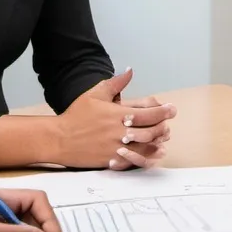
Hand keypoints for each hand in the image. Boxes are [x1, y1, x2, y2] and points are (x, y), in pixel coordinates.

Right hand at [55, 68, 175, 170]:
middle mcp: (120, 132)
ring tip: (164, 137)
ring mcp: (116, 148)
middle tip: (169, 122)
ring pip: (145, 147)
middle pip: (151, 131)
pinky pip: (135, 160)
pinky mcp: (112, 160)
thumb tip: (129, 70)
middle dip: (164, 126)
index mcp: (118, 114)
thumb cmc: (76, 115)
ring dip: (158, 142)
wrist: (59, 138)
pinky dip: (147, 156)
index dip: (164, 111)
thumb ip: (115, 83)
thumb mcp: (95, 94)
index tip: (171, 109)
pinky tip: (153, 153)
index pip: (148, 113)